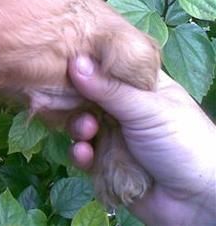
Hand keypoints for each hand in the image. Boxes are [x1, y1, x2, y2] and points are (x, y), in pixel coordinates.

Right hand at [68, 56, 215, 225]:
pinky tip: (85, 154)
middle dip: (76, 98)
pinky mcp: (106, 162)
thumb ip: (110, 88)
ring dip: (78, 126)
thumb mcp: (147, 109)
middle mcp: (126, 108)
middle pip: (88, 94)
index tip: (62, 60)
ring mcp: (115, 135)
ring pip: (82, 123)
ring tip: (87, 132)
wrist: (198, 202)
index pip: (108, 67)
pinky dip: (80, 152)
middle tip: (72, 101)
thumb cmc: (185, 144)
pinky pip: (83, 152)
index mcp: (141, 86)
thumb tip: (74, 61)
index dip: (86, 63)